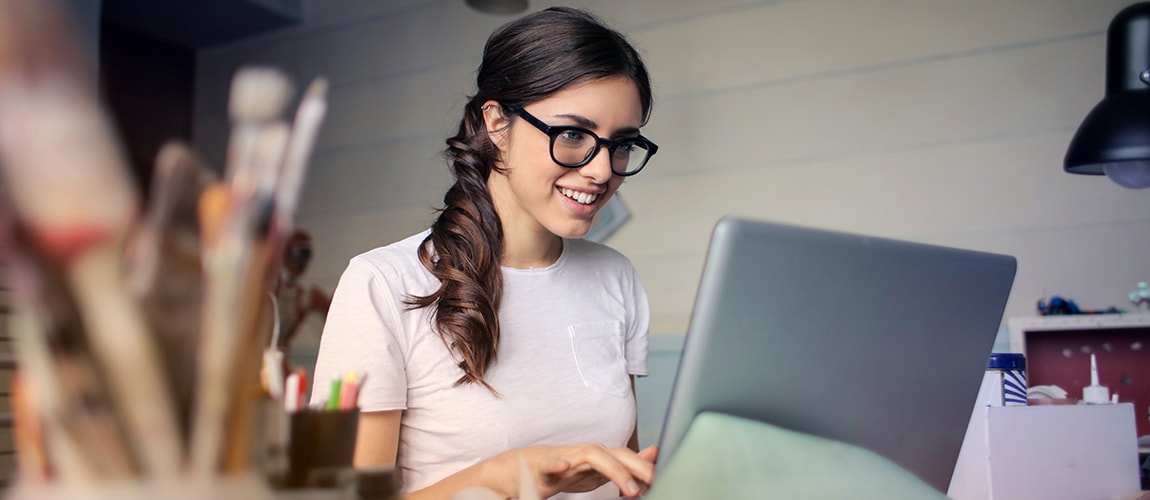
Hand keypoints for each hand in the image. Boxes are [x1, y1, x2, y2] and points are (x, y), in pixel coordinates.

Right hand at [491, 444, 657, 498]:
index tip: (664, 481)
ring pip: (592, 456)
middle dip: (637, 467)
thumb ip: (628, 464)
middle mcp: (588, 452)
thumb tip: (655, 454)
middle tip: (655, 482)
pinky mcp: (545, 466)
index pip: (629, 458)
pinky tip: (565, 467)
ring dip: (613, 470)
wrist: (529, 468)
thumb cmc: (569, 469)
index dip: (646, 468)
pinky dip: (558, 464)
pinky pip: (551, 463)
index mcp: (602, 456)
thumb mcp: (602, 470)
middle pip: (617, 454)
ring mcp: (568, 457)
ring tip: (629, 490)